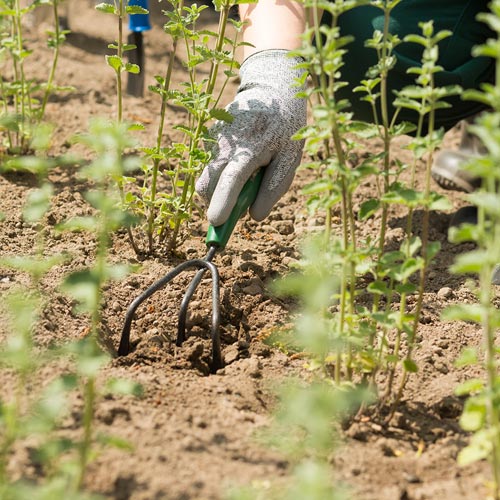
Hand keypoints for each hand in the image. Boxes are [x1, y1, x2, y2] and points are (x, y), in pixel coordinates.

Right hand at [196, 49, 306, 225]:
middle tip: (243, 203)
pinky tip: (244, 159)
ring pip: (208, 177)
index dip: (222, 202)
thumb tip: (255, 216)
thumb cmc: (286, 126)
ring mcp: (214, 139)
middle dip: (218, 203)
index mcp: (250, 148)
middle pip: (207, 185)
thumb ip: (274, 187)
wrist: (272, 87)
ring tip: (251, 173)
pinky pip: (211, 166)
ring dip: (222, 188)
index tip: (216, 221)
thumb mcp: (291, 157)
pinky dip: (223, 174)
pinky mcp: (210, 137)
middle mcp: (226, 143)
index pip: (231, 179)